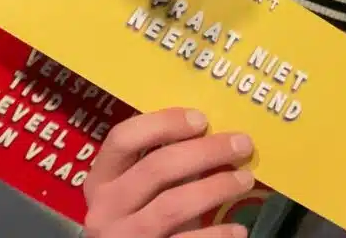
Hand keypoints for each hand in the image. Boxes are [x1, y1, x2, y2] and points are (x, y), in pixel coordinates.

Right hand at [84, 108, 253, 237]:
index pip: (123, 138)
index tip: (201, 119)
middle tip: (242, 144)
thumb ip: (162, 163)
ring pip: (173, 205)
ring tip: (245, 180)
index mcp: (100, 179)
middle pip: (157, 168)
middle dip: (206, 151)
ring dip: (216, 188)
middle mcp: (105, 208)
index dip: (163, 123)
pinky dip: (217, 235)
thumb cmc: (137, 216)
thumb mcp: (137, 188)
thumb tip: (215, 135)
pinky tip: (239, 229)